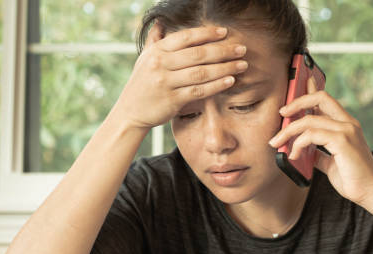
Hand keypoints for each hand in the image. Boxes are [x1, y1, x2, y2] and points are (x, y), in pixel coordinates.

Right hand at [111, 24, 248, 130]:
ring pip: (201, 72)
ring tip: (242, 64)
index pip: (186, 38)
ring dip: (225, 68)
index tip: (224, 32)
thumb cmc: (141, 84)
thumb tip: (160, 22)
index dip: (207, 34)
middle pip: (198, 54)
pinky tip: (230, 81)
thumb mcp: (144, 59)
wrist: (130, 112)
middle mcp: (161, 64)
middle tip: (241, 49)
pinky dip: (216, 85)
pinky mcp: (173, 100)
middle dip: (223, 51)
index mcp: (157, 51)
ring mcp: (166, 83)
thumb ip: (154, 40)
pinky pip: (199, 91)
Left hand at [269, 78, 372, 204]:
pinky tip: (293, 155)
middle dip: (296, 102)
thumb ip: (319, 153)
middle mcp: (348, 123)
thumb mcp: (331, 163)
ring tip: (277, 143)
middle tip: (281, 113)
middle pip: (319, 98)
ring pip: (309, 120)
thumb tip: (304, 151)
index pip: (326, 100)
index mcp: (346, 125)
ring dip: (288, 131)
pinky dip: (298, 144)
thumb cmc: (353, 179)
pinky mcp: (342, 141)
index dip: (311, 89)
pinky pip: (312, 135)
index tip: (298, 84)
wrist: (370, 193)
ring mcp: (347, 130)